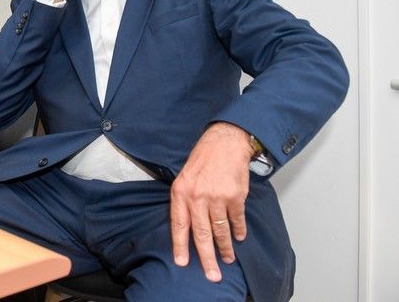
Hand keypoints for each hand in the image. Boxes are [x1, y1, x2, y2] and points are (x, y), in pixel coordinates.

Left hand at [170, 122, 253, 281]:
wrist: (224, 143)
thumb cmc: (202, 160)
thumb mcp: (184, 178)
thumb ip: (184, 201)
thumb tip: (186, 227)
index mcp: (181, 192)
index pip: (178, 225)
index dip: (180, 246)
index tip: (182, 263)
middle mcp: (197, 196)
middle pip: (201, 234)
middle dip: (207, 257)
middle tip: (212, 275)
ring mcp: (217, 197)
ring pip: (220, 230)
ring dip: (225, 247)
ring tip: (228, 259)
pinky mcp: (235, 196)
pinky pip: (236, 220)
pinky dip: (238, 230)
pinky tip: (239, 237)